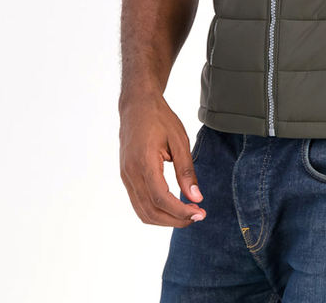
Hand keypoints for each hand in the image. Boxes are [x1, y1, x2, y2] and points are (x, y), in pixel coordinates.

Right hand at [119, 94, 205, 225]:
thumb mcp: (179, 140)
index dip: (180, 212)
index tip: (199, 214)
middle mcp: (131, 173)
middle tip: (197, 216)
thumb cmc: (160, 118)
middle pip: (151, 211)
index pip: (161, 199)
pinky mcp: (126, 176)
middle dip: (175, 220)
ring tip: (186, 214)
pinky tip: (172, 206)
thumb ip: (186, 171)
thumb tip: (196, 198)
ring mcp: (126, 176)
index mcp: (144, 163)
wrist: (137, 105)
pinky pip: (138, 202)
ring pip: (142, 211)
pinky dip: (155, 211)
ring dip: (165, 219)